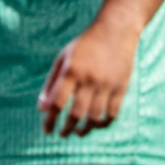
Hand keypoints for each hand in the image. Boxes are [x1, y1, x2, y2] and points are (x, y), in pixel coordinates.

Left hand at [38, 18, 140, 136]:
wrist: (116, 30)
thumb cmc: (85, 45)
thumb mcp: (63, 58)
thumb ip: (51, 83)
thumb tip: (42, 109)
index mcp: (71, 71)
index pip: (57, 103)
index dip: (50, 120)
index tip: (47, 130)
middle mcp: (89, 79)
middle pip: (76, 113)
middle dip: (67, 128)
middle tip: (63, 134)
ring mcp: (107, 83)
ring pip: (95, 116)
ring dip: (86, 129)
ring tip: (80, 132)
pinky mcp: (122, 85)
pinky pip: (114, 111)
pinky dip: (105, 122)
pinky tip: (98, 124)